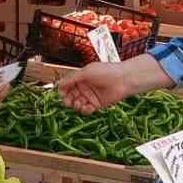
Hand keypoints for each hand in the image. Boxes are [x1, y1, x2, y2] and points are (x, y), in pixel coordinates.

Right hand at [56, 55, 171, 113]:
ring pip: (77, 104)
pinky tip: (88, 107)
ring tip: (79, 103)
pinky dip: (85, 110)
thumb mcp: (86, 72)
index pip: (66, 85)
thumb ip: (72, 78)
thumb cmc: (106, 72)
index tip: (62, 93)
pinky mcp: (97, 104)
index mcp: (80, 77)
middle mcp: (84, 87)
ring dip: (76, 105)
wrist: (124, 80)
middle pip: (70, 96)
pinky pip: (86, 110)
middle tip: (68, 101)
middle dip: (67, 99)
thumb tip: (58, 84)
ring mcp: (90, 96)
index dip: (63, 90)